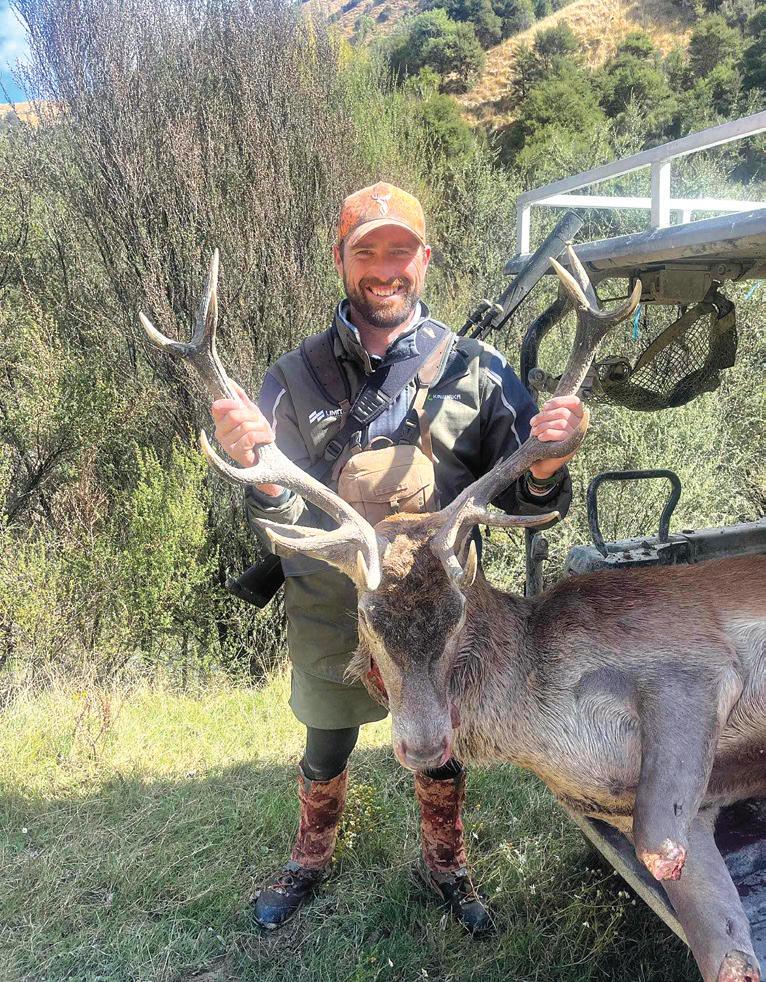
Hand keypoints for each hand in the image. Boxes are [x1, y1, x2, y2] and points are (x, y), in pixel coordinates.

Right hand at [211, 381, 281, 495]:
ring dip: (262, 427)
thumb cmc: (256, 435)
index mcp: (220, 422)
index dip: (230, 402)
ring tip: (265, 434)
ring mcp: (226, 444)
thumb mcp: (250, 413)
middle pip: (235, 414)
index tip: (242, 406)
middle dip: (254, 416)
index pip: (217, 406)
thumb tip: (229, 380)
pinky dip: (264, 435)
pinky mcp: (236, 453)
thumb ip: (240, 398)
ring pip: (245, 425)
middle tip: (260, 424)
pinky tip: (268, 439)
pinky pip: (250, 436)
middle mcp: (219, 433)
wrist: (266, 459)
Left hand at [528, 395, 585, 479]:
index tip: (545, 406)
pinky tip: (540, 438)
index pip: (575, 402)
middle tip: (533, 423)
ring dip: (543, 425)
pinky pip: (561, 434)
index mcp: (576, 417)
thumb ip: (551, 413)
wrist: (543, 463)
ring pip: (561, 423)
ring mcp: (577, 437)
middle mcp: (579, 426)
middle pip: (563, 412)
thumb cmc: (545, 440)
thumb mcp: (548, 424)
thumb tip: (547, 406)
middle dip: (544, 416)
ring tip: (534, 432)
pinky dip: (547, 434)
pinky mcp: (571, 447)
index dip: (559, 401)